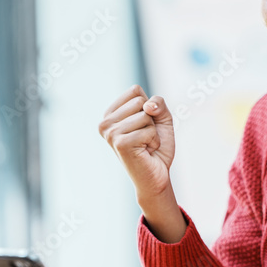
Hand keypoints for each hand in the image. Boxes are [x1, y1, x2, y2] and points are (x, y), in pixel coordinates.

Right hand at [98, 86, 184, 241]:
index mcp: (111, 113)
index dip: (149, 106)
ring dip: (153, 131)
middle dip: (151, 119)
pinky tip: (146, 151)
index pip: (135, 91)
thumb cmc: (157, 147)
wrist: (157, 175)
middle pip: (140, 101)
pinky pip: (149, 130)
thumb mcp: (161, 118)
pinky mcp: (120, 143)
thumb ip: (158, 103)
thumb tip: (148, 106)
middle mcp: (106, 122)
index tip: (144, 125)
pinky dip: (154, 140)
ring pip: (145, 115)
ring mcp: (110, 133)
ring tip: (145, 145)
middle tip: (146, 137)